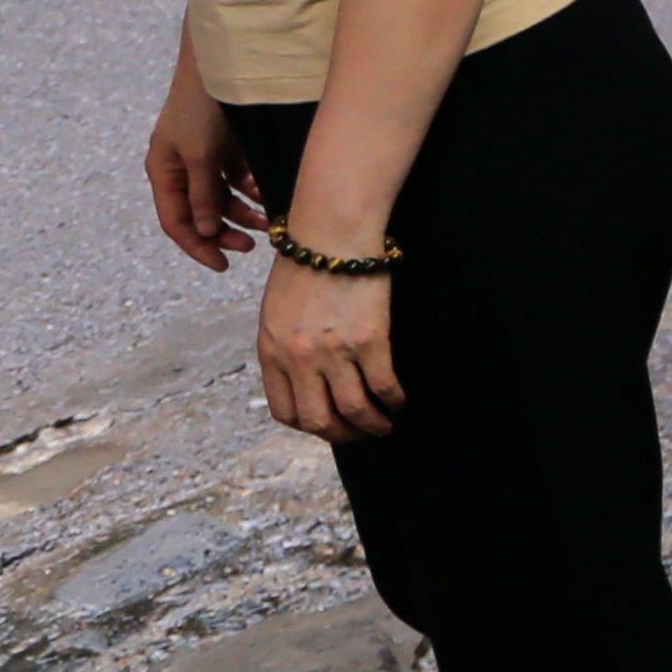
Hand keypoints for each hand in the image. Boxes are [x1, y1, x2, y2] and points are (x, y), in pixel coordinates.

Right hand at [148, 59, 258, 270]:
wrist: (224, 63)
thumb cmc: (203, 108)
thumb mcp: (201, 155)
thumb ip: (203, 195)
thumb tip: (204, 232)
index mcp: (164, 172)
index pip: (176, 222)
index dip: (197, 246)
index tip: (223, 266)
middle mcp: (181, 167)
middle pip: (201, 213)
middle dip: (225, 231)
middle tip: (253, 246)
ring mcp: (204, 156)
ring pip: (224, 197)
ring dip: (245, 212)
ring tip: (269, 222)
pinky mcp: (227, 145)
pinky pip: (239, 178)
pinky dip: (253, 188)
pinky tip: (269, 193)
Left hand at [254, 254, 400, 443]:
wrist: (331, 236)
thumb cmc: (305, 266)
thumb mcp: (276, 312)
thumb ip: (284, 347)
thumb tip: (304, 377)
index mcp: (272, 352)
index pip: (286, 412)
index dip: (310, 426)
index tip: (328, 424)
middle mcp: (299, 358)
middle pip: (320, 420)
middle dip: (343, 435)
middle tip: (361, 434)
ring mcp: (334, 351)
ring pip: (354, 410)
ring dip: (372, 425)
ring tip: (384, 425)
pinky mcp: (369, 339)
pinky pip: (383, 385)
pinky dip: (393, 400)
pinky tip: (399, 401)